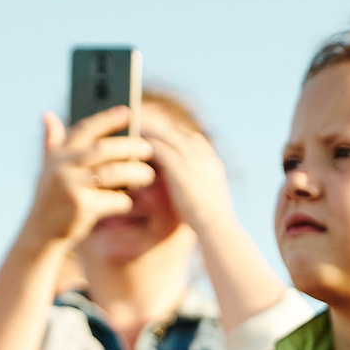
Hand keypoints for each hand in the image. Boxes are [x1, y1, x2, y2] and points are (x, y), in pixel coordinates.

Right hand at [22, 108, 153, 252]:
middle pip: (103, 149)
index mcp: (58, 154)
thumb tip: (48, 115)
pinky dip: (124, 200)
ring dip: (135, 172)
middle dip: (129, 146)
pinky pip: (113, 199)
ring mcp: (71, 187)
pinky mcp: (81, 207)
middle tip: (149, 148)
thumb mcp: (49, 168)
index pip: (86, 129)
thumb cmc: (52, 197)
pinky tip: (129, 200)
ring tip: (149, 174)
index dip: (108, 119)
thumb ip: (51, 142)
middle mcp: (62, 167)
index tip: (129, 112)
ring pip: (112, 173)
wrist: (41, 232)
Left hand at [142, 113, 234, 232]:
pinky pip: (157, 147)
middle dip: (158, 126)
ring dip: (148, 129)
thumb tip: (184, 188)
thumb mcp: (207, 199)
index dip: (173, 134)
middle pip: (176, 131)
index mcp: (212, 162)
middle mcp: (203, 155)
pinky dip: (144, 144)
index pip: (190, 138)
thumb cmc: (212, 223)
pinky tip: (130, 145)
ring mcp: (193, 158)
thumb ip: (196, 187)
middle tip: (139, 120)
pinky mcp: (179, 167)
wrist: (219, 229)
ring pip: (165, 134)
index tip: (159, 132)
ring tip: (131, 127)